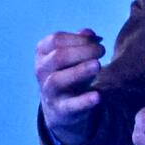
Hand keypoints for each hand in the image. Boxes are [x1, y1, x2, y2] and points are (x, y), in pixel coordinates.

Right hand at [36, 28, 104, 142]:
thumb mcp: (74, 57)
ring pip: (57, 80)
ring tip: (97, 65)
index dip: (77, 38)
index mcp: (43, 55)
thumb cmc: (71, 74)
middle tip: (102, 50)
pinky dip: (83, 101)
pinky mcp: (61, 110)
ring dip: (79, 71)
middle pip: (57, 57)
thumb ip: (81, 43)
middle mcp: (42, 72)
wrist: (61, 109)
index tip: (96, 41)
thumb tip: (89, 34)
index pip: (55, 40)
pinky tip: (97, 95)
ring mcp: (49, 92)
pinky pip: (70, 106)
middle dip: (82, 51)